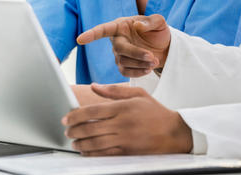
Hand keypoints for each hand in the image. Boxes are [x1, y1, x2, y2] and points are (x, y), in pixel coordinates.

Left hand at [62, 84, 192, 154]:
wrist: (174, 132)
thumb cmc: (156, 112)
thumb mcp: (138, 94)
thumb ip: (115, 90)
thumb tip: (94, 86)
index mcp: (123, 107)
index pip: (93, 111)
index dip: (76, 115)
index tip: (66, 118)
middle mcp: (122, 123)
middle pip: (90, 128)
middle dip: (74, 130)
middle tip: (67, 131)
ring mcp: (124, 138)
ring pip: (95, 143)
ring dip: (80, 143)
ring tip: (74, 142)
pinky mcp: (127, 151)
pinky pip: (104, 154)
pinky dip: (92, 154)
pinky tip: (86, 152)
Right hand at [77, 14, 170, 77]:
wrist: (164, 47)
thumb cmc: (158, 32)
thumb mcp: (159, 22)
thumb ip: (151, 21)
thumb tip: (137, 26)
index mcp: (121, 25)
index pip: (104, 29)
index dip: (92, 34)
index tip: (80, 39)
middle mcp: (117, 40)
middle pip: (120, 49)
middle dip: (136, 54)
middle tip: (152, 57)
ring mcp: (118, 54)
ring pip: (124, 62)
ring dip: (140, 63)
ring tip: (155, 61)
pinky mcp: (123, 66)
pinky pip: (126, 72)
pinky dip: (138, 72)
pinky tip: (148, 69)